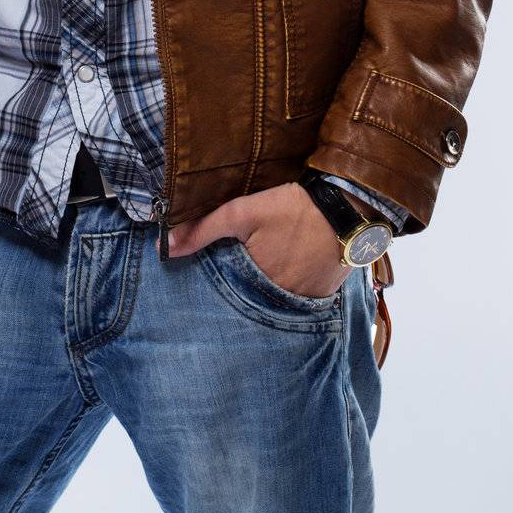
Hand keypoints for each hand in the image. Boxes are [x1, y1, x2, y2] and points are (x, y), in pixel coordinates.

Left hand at [161, 181, 352, 297]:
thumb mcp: (243, 212)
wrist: (347, 209)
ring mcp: (304, 303)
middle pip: (250, 301)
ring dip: (266, 292)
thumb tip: (165, 245)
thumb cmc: (293, 209)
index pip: (226, 294)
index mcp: (255, 283)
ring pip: (274, 302)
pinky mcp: (322, 297)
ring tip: (266, 271)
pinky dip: (290, 290)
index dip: (217, 285)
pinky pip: (298, 300)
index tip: (212, 275)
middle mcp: (279, 302)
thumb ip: (204, 229)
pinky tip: (289, 272)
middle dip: (241, 292)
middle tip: (243, 270)